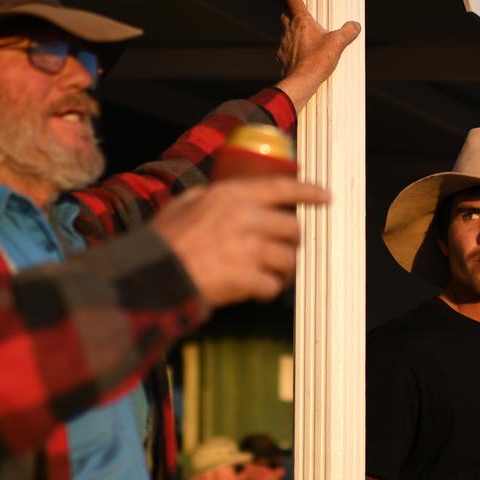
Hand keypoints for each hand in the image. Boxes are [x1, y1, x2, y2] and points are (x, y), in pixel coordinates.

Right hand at [150, 177, 328, 306]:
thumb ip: (209, 195)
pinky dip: (269, 290)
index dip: (309, 192)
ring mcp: (249, 249)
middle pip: (293, 228)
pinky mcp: (246, 278)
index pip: (283, 188)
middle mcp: (246, 218)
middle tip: (285, 249)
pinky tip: (258, 290)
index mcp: (233, 195)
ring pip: (289, 259)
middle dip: (294, 241)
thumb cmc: (165, 239)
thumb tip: (226, 193)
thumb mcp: (184, 202)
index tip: (325, 197)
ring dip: (284, 269)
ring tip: (273, 274)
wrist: (154, 275)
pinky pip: (273, 286)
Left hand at [274, 0, 360, 109]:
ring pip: (285, 33)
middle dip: (290, 15)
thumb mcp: (337, 44)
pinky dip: (291, 50)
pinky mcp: (282, 58)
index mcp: (302, 22)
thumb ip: (347, 32)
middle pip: (285, 16)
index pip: (294, 2)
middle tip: (300, 17)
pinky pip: (285, 50)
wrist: (302, 81)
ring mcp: (284, 45)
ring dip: (291, 33)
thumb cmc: (317, 61)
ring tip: (304, 39)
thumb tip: (355, 26)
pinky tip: (301, 56)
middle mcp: (290, 31)